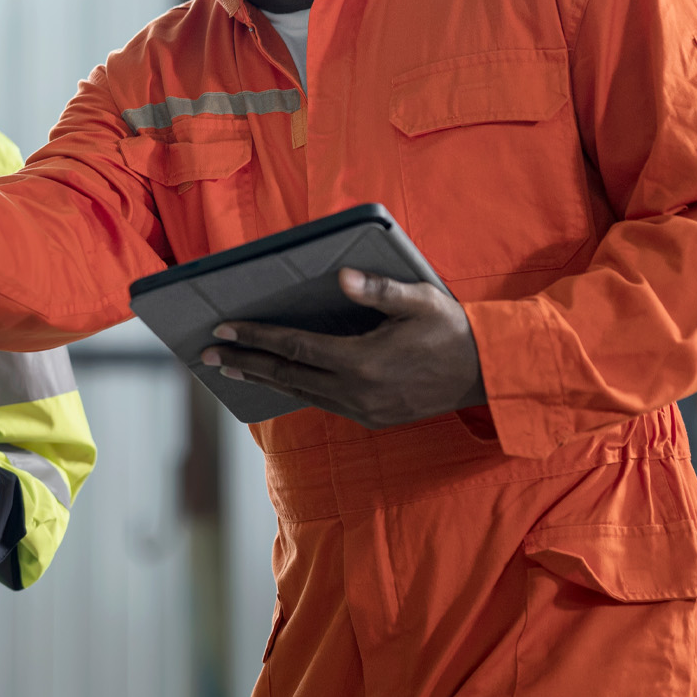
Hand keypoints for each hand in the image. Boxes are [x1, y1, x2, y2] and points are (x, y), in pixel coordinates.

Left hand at [201, 268, 486, 428]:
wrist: (489, 374)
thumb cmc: (452, 330)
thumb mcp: (421, 301)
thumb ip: (380, 291)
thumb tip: (343, 277)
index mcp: (363, 362)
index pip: (295, 348)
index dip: (257, 337)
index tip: (223, 329)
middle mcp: (357, 392)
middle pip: (287, 375)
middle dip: (244, 361)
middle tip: (207, 354)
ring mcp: (364, 410)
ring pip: (300, 393)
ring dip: (263, 378)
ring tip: (230, 367)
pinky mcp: (373, 419)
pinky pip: (321, 403)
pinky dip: (293, 390)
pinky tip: (277, 381)